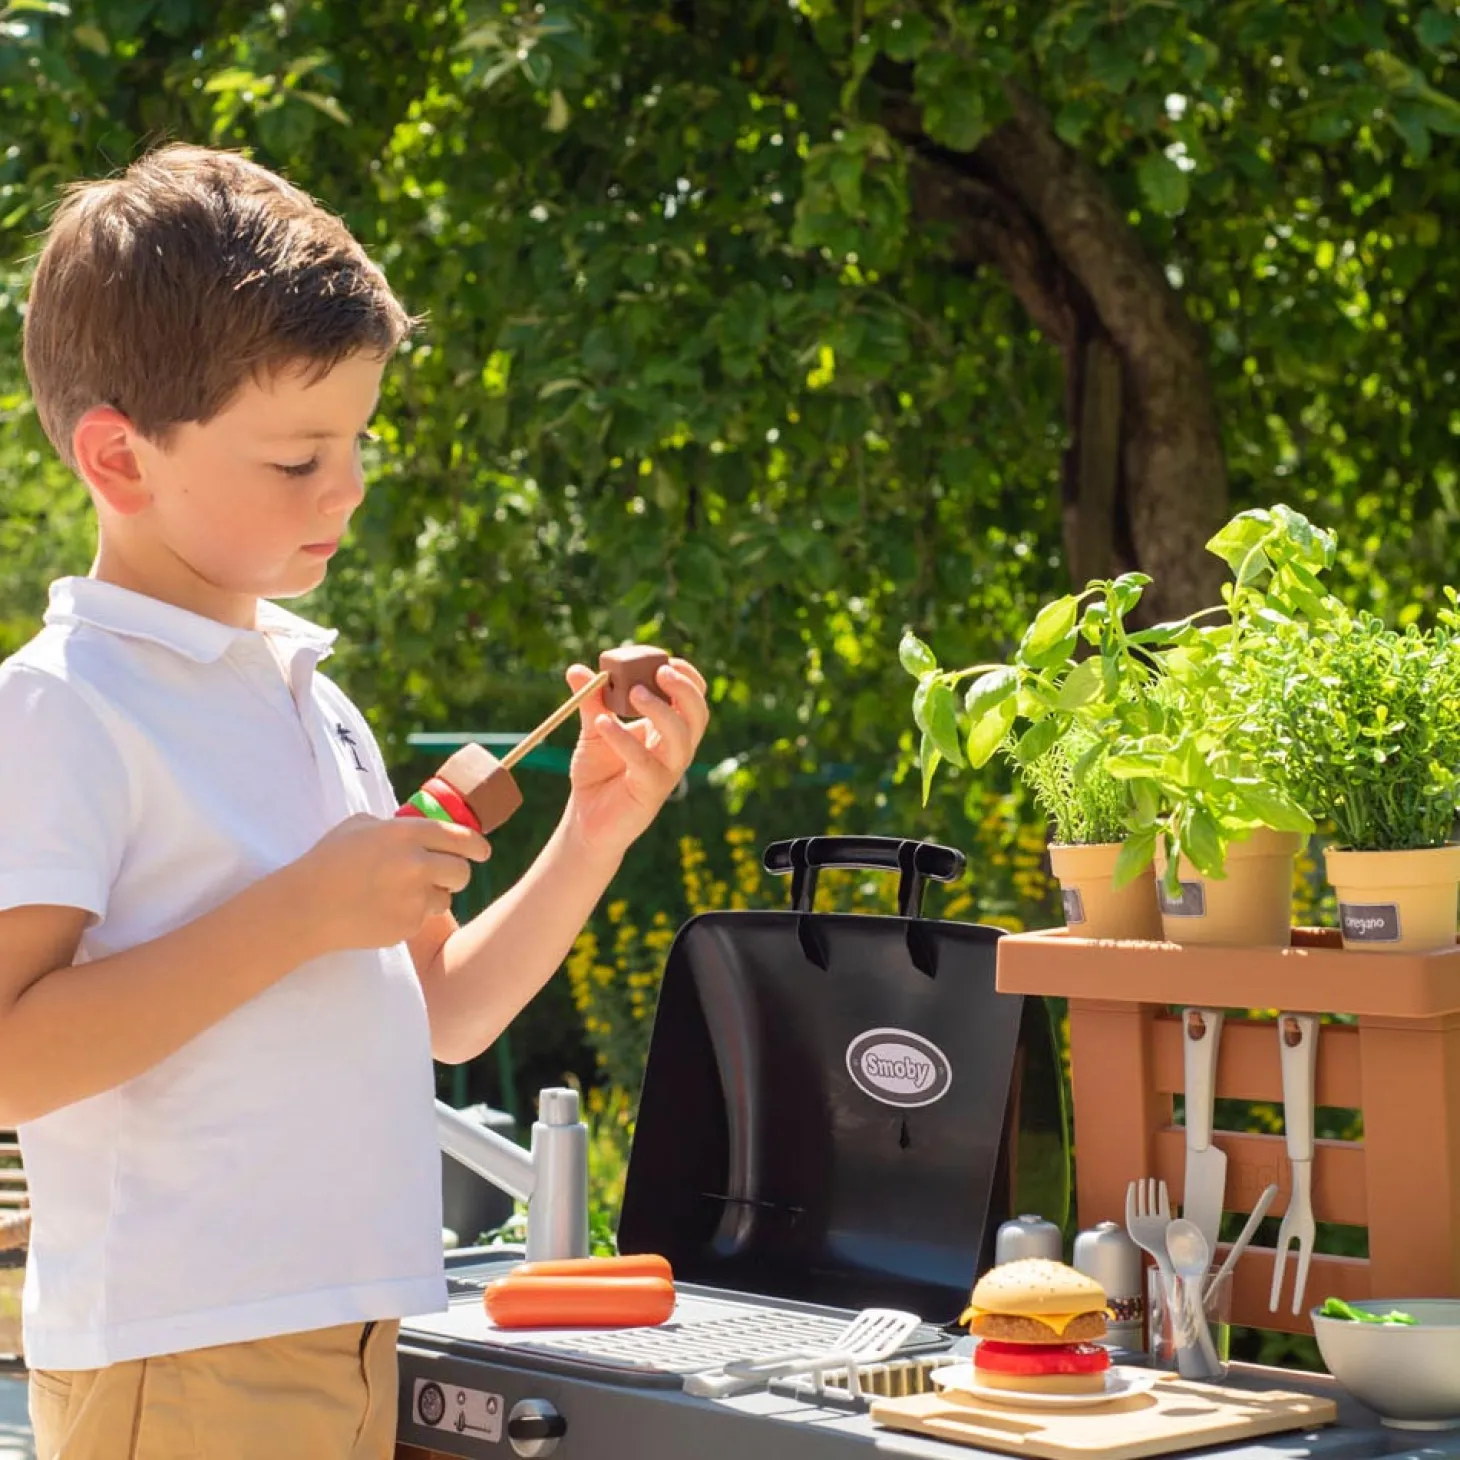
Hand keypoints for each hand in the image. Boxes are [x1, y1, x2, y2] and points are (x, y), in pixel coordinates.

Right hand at [293, 814, 489, 953]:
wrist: (306, 906)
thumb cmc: (328, 861)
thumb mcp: (360, 826)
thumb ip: (396, 826)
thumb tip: (422, 830)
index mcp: (405, 833)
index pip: (461, 837)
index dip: (477, 846)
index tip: (483, 851)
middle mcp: (416, 864)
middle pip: (462, 872)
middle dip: (455, 874)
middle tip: (443, 875)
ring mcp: (413, 898)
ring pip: (445, 898)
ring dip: (431, 896)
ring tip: (400, 893)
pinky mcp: (407, 925)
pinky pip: (422, 919)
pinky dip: (410, 915)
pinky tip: (383, 909)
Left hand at [565, 656, 709, 854]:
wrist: (587, 818)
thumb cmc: (598, 771)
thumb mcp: (594, 728)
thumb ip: (591, 700)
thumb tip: (577, 669)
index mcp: (668, 729)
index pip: (693, 699)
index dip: (688, 678)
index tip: (666, 659)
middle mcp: (674, 749)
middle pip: (697, 715)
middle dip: (684, 690)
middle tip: (661, 671)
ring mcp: (666, 771)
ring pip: (681, 738)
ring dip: (661, 711)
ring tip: (634, 693)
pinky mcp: (651, 791)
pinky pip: (645, 763)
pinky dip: (624, 740)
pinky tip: (603, 724)